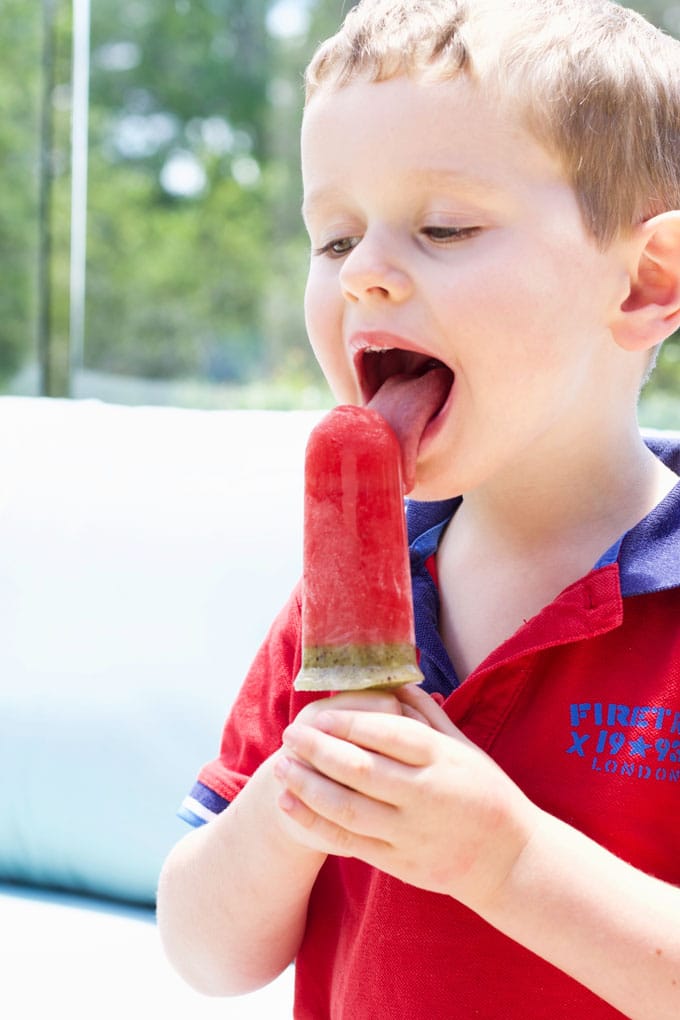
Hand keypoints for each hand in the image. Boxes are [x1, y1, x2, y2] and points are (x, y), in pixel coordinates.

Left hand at [273, 685, 537, 911]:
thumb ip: (427, 714)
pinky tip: (290, 804)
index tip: (318, 714)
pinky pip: (350, 841)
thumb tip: (396, 679)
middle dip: (319, 751)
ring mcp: (412, 832)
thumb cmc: (484, 792)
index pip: (388, 734)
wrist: (508, 859)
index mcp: (443, 759)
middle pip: (362, 769)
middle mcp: (426, 795)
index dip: (348, 723)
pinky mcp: (400, 862)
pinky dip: (315, 823)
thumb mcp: (464, 747)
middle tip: (290, 734)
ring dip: (309, 786)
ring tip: (281, 767)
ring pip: (349, 808)